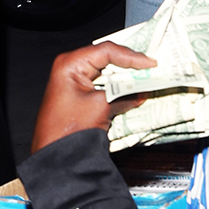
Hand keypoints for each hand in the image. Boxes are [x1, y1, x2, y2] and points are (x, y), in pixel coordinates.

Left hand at [31, 41, 155, 151]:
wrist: (56, 158)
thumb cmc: (67, 130)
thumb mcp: (101, 107)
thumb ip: (124, 95)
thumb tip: (142, 90)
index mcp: (70, 64)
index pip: (106, 51)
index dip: (131, 57)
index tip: (150, 64)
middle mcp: (70, 68)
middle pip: (106, 59)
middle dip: (130, 66)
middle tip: (151, 69)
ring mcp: (73, 81)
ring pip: (106, 73)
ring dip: (125, 78)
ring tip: (146, 80)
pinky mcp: (78, 96)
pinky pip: (102, 86)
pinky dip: (118, 89)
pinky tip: (133, 93)